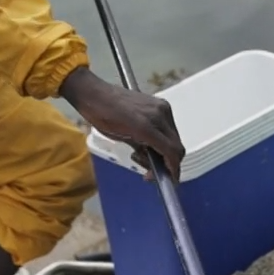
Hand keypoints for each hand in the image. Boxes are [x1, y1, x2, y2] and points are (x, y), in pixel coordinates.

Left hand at [59, 66, 184, 179]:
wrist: (96, 94)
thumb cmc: (102, 117)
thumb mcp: (122, 139)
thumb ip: (143, 151)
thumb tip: (155, 164)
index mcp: (147, 126)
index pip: (172, 151)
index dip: (174, 169)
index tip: (171, 180)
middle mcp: (159, 115)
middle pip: (177, 146)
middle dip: (169, 162)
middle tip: (151, 172)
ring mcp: (162, 107)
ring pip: (174, 137)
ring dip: (165, 151)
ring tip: (143, 155)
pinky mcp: (160, 103)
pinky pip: (168, 126)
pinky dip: (162, 138)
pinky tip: (147, 142)